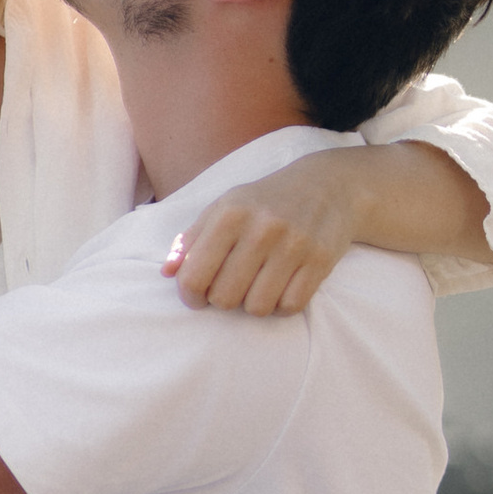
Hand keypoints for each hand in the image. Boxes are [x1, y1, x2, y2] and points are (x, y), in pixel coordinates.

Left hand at [165, 184, 343, 315]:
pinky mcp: (320, 259)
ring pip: (257, 307)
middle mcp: (261, 228)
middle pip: (224, 298)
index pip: (194, 277)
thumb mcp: (223, 208)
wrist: (325, 186)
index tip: (198, 295)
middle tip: (233, 285)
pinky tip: (282, 286)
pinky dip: (283, 304)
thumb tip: (167, 272)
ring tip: (258, 284)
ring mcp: (293, 244)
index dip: (191, 295)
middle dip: (224, 299)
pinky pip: (290, 306)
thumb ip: (191, 240)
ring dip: (255, 303)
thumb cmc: (263, 202)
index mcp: (229, 215)